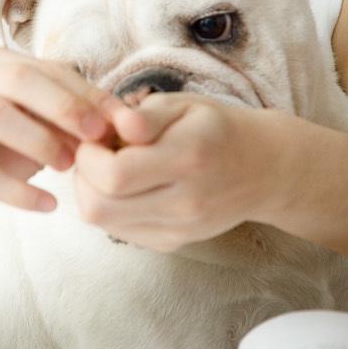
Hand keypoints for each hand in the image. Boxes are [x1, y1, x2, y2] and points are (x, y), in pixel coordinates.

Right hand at [0, 46, 149, 226]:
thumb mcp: (35, 127)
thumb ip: (71, 118)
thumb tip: (125, 123)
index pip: (47, 67)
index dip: (89, 92)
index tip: (125, 120)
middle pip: (19, 79)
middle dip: (66, 107)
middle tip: (98, 138)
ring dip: (41, 141)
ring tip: (68, 168)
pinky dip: (19, 191)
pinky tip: (49, 205)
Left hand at [71, 94, 278, 251]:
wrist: (264, 170)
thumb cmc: (217, 129)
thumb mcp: (185, 105)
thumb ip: (146, 115)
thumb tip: (117, 126)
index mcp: (187, 158)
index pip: (113, 174)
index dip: (89, 155)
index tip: (97, 137)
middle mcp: (184, 201)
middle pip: (99, 208)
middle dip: (83, 177)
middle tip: (97, 155)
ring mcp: (179, 229)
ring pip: (104, 223)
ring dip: (93, 194)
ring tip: (111, 170)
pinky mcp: (174, 243)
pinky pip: (121, 232)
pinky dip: (112, 210)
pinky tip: (128, 189)